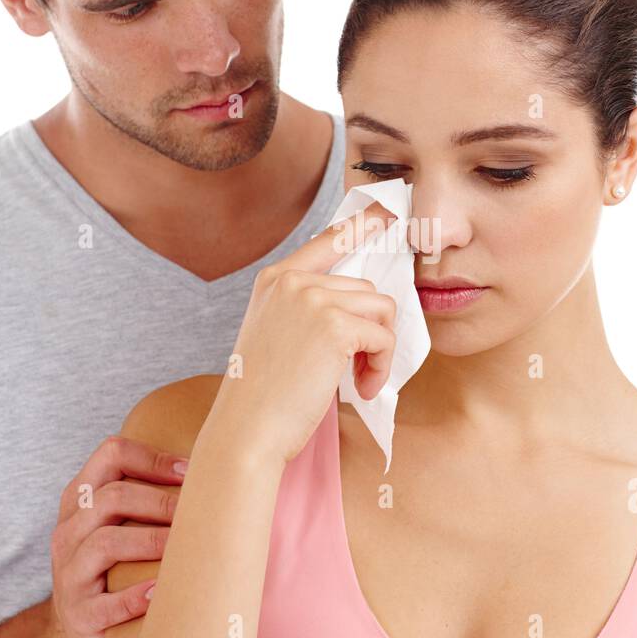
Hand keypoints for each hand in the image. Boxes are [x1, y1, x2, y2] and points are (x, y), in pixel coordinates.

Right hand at [42, 434, 188, 637]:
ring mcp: (68, 572)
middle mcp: (69, 531)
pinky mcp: (78, 613)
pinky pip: (106, 603)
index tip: (191, 472)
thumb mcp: (120, 526)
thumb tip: (218, 475)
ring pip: (105, 542)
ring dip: (152, 541)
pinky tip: (161, 592)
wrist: (80, 635)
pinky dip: (136, 597)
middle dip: (161, 502)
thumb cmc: (114, 570)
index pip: (111, 454)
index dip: (153, 458)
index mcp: (81, 500)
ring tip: (184, 548)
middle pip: (111, 497)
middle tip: (199, 513)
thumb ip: (148, 498)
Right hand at [206, 200, 399, 464]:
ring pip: (381, 310)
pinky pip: (384, 336)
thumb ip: (310, 309)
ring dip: (380, 349)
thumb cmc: (265, 394)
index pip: (329, 239)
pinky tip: (362, 389)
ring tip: (360, 381)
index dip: (362, 223)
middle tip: (358, 371)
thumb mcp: (278, 335)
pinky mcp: (336, 325)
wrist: (248, 430)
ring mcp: (313, 298)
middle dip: (372, 331)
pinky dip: (382, 366)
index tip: (388, 208)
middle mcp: (294, 281)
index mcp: (276, 279)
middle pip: (367, 289)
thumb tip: (368, 302)